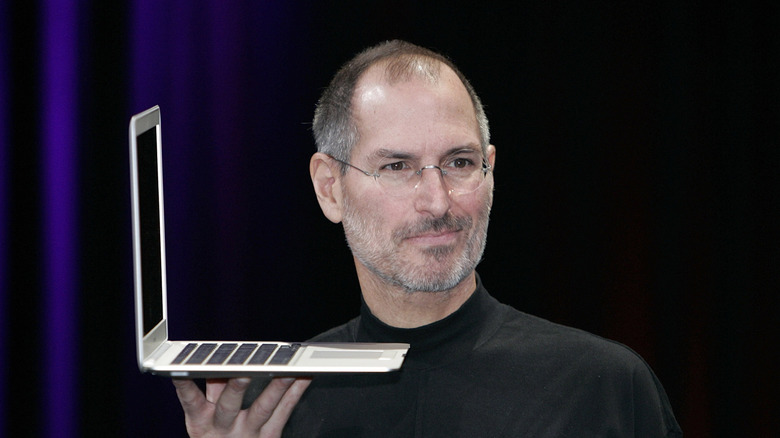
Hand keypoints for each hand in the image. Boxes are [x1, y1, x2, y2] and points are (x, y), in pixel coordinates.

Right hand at [173, 377, 311, 436]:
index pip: (191, 399)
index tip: (184, 369)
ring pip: (262, 408)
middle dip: (235, 387)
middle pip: (229, 405)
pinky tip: (304, 377)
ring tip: (287, 370)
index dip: (186, 385)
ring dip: (276, 387)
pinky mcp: (269, 437)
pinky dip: (295, 392)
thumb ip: (211, 390)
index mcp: (201, 421)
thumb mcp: (203, 420)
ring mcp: (248, 433)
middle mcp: (224, 427)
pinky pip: (284, 412)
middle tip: (243, 372)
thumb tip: (217, 360)